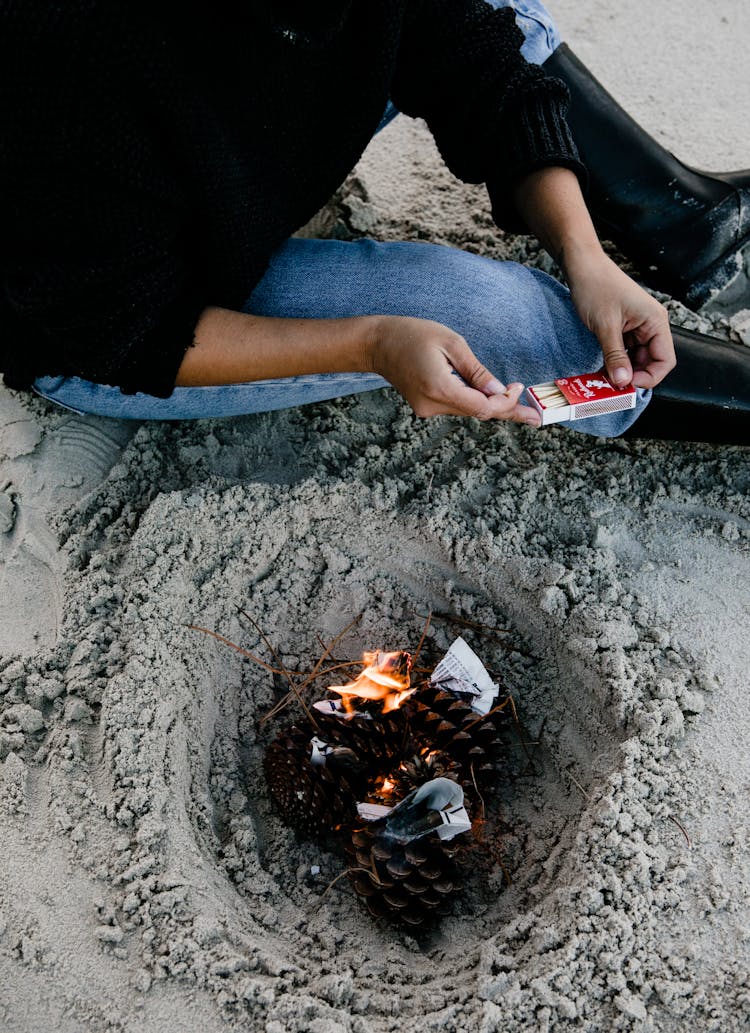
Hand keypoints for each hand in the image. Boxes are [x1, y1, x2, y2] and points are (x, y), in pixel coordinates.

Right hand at [367, 315, 539, 424]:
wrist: (378, 344)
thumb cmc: (413, 335)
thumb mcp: (451, 343)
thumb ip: (476, 371)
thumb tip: (498, 391)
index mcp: (439, 387)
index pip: (481, 406)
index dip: (504, 401)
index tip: (518, 387)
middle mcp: (432, 404)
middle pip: (478, 413)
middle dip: (506, 411)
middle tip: (536, 419)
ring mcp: (427, 409)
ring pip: (468, 412)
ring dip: (493, 407)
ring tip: (523, 412)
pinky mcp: (425, 407)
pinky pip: (457, 407)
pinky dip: (476, 404)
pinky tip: (495, 402)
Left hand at [564, 246, 674, 388]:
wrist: (582, 266)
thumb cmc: (596, 287)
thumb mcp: (605, 326)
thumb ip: (615, 355)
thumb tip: (622, 382)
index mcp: (655, 321)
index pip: (665, 361)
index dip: (649, 377)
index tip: (626, 385)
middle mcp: (651, 325)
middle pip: (652, 362)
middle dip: (634, 376)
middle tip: (612, 385)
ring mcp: (639, 327)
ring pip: (637, 359)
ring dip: (623, 370)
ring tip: (604, 378)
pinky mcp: (625, 328)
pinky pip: (626, 352)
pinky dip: (616, 362)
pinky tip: (603, 368)